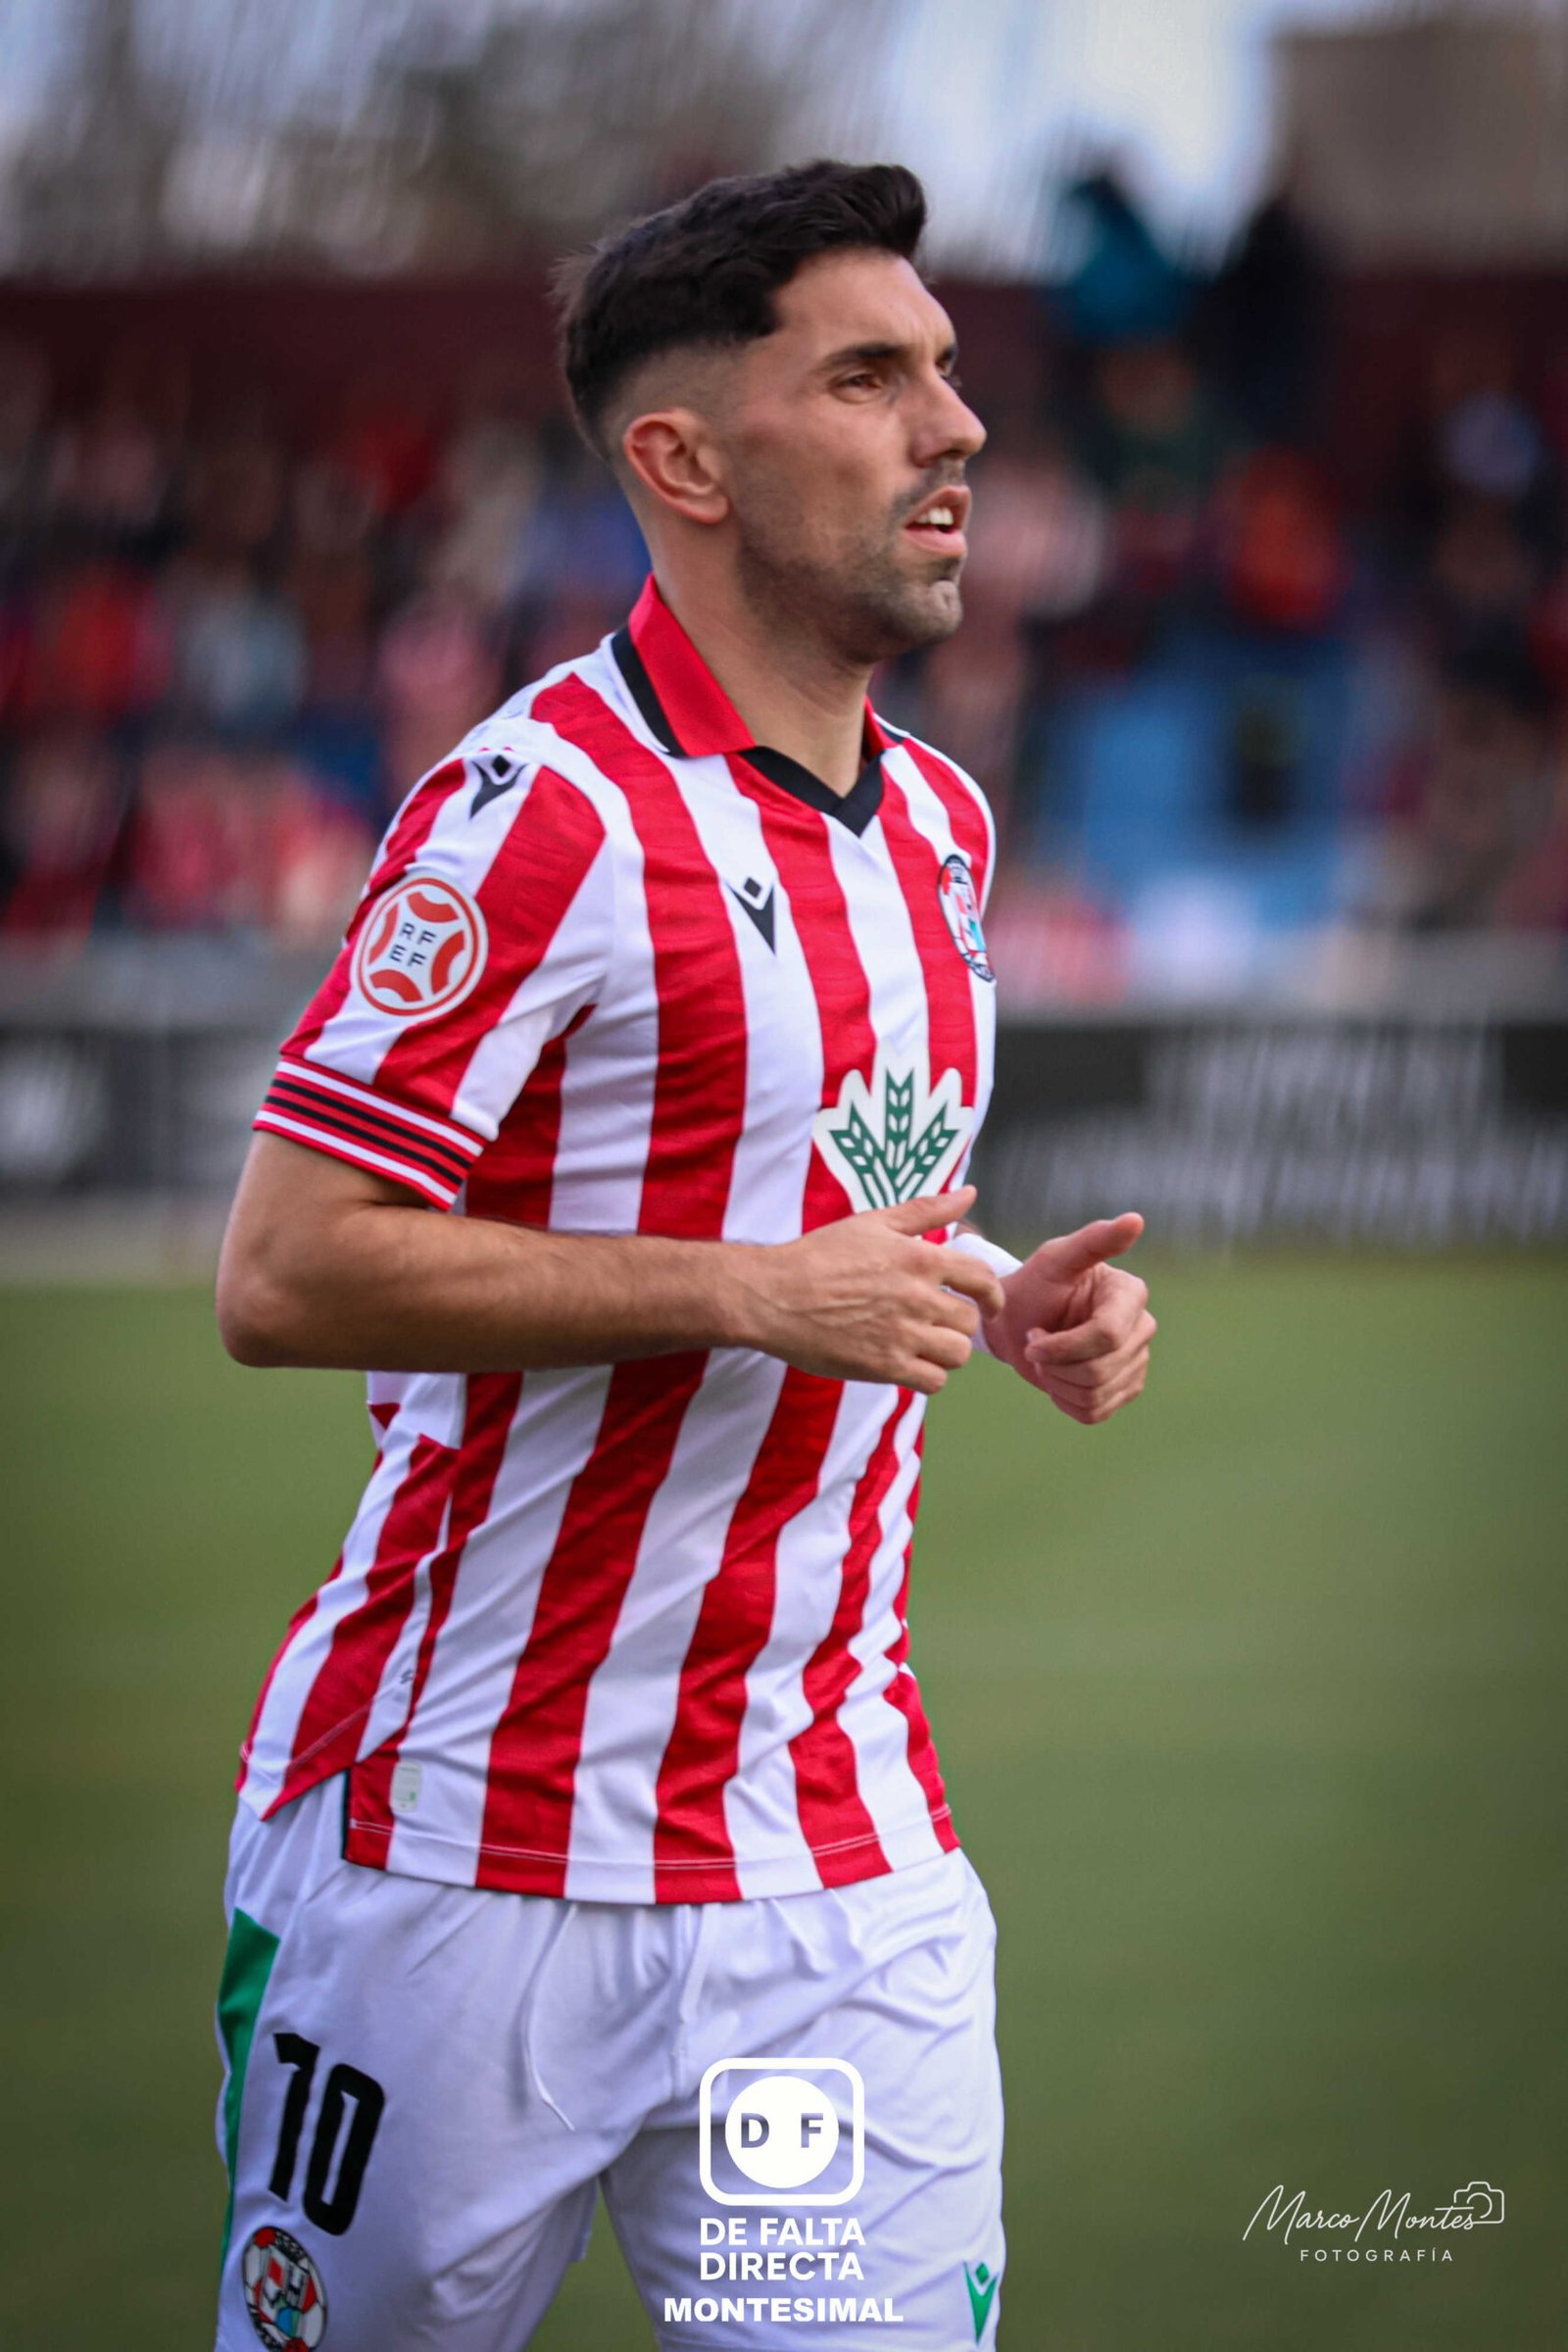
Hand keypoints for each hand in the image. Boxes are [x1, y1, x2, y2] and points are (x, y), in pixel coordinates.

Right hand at [735, 1185, 1007, 1395]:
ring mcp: (903, 1335)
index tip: (991, 1304)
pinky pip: (934, 1381)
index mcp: (919, 1259)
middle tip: (936, 1322)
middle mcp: (918, 1297)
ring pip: (957, 1354)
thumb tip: (969, 1193)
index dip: (994, 1294)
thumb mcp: (874, 1222)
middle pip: (970, 1321)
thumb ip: (926, 1210)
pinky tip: (910, 1364)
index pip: (982, 1278)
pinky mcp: (885, 1367)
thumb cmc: (820, 1255)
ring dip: (946, 1351)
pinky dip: (928, 1376)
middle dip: (959, 1323)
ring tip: (925, 1345)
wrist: (774, 1295)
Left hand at [985, 1212, 1154, 1424]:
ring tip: (1045, 1359)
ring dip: (1056, 1381)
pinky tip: (1056, 1376)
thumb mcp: (1056, 1260)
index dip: (1064, 1345)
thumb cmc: (1034, 1285)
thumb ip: (1094, 1241)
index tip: (1034, 1334)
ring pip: (1096, 1393)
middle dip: (1055, 1364)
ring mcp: (1137, 1362)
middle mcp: (1142, 1328)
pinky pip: (1094, 1412)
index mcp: (1131, 1294)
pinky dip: (1064, 1399)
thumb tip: (1136, 1219)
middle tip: (1035, 1345)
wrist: (1017, 1321)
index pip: (1107, 1336)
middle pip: (1100, 1370)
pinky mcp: (1124, 1390)